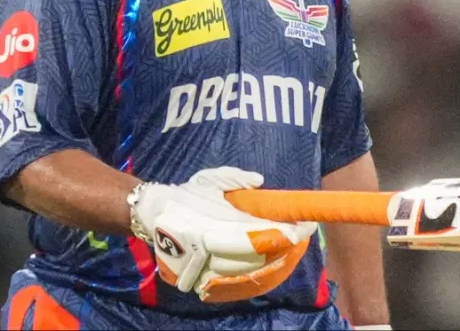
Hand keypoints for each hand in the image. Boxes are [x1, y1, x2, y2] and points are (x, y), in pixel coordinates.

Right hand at [129, 167, 317, 302]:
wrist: (154, 216)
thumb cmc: (188, 194)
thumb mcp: (208, 179)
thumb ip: (233, 178)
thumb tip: (259, 180)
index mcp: (210, 223)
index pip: (256, 233)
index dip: (283, 232)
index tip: (305, 225)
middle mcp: (207, 248)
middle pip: (255, 256)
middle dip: (282, 245)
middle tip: (303, 233)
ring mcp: (203, 267)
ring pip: (247, 271)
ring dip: (273, 260)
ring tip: (291, 245)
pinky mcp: (200, 278)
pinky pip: (235, 281)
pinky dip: (255, 273)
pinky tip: (272, 262)